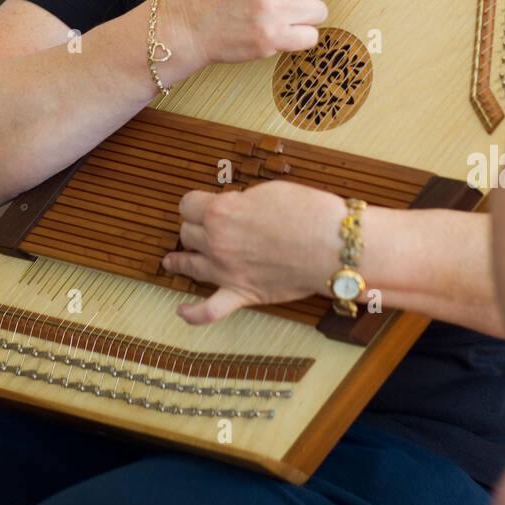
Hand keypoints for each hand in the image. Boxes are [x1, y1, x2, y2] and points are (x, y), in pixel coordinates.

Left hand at [161, 179, 344, 323]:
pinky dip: (193, 313)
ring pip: (190, 264)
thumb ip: (240, 202)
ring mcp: (226, 271)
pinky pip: (208, 310)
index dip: (195, 203)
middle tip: (206, 226)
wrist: (330, 244)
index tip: (201, 204)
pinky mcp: (241, 293)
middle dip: (196, 227)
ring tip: (174, 260)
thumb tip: (233, 209)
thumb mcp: (266, 192)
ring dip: (181, 260)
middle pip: (188, 232)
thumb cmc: (306, 212)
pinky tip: (182, 310)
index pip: (188, 204)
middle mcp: (216, 241)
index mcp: (220, 211)